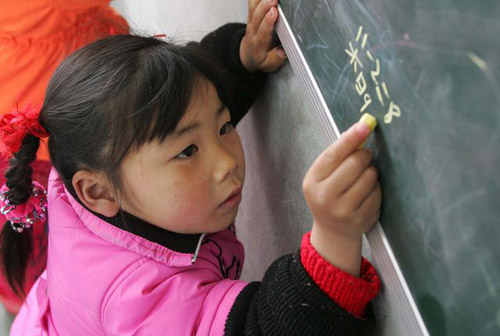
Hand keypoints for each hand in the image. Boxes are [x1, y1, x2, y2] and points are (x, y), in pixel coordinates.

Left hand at [240, 0, 286, 71]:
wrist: (247, 55)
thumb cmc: (260, 59)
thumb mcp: (268, 66)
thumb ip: (276, 60)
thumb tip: (282, 52)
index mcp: (259, 43)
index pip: (263, 30)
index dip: (268, 21)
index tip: (274, 12)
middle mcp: (253, 30)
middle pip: (257, 16)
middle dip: (265, 6)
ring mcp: (250, 21)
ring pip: (253, 7)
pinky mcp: (251, 14)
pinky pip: (252, 2)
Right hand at [302, 122, 380, 275]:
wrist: (333, 231)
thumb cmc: (328, 196)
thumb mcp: (322, 177)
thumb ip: (337, 156)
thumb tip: (358, 129)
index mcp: (312, 182)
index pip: (333, 155)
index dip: (350, 138)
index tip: (365, 125)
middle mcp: (326, 197)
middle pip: (354, 164)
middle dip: (364, 155)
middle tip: (364, 155)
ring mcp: (344, 210)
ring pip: (370, 177)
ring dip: (371, 172)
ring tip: (363, 178)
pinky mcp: (361, 219)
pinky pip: (378, 192)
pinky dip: (376, 188)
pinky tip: (367, 193)